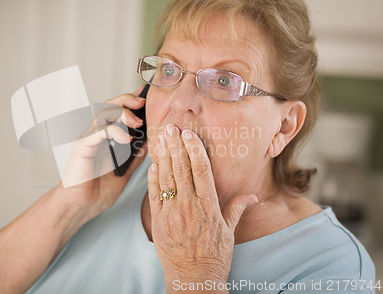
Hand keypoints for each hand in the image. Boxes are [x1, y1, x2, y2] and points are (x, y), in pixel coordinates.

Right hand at [55, 85, 147, 217]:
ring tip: (137, 122)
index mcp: (106, 137)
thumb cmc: (98, 190)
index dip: (131, 101)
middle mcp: (96, 134)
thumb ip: (136, 156)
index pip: (117, 111)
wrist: (81, 207)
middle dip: (127, 100)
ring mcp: (88, 139)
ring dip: (121, 113)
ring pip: (103, 113)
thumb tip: (152, 141)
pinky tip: (126, 138)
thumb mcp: (125, 171)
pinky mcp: (83, 147)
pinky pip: (98, 132)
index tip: (147, 96)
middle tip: (142, 104)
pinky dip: (113, 131)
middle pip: (109, 105)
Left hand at [147, 124, 256, 291]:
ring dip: (163, 157)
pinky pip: (155, 196)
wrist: (194, 281)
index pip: (201, 171)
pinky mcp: (159, 222)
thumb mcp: (229, 233)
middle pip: (182, 170)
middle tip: (171, 128)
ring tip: (161, 139)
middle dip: (176, 146)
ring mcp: (172, 214)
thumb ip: (236, 210)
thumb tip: (252, 196)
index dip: (194, 150)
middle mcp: (190, 206)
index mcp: (208, 206)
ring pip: (167, 179)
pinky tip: (152, 165)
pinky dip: (153, 179)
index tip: (189, 134)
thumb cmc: (214, 258)